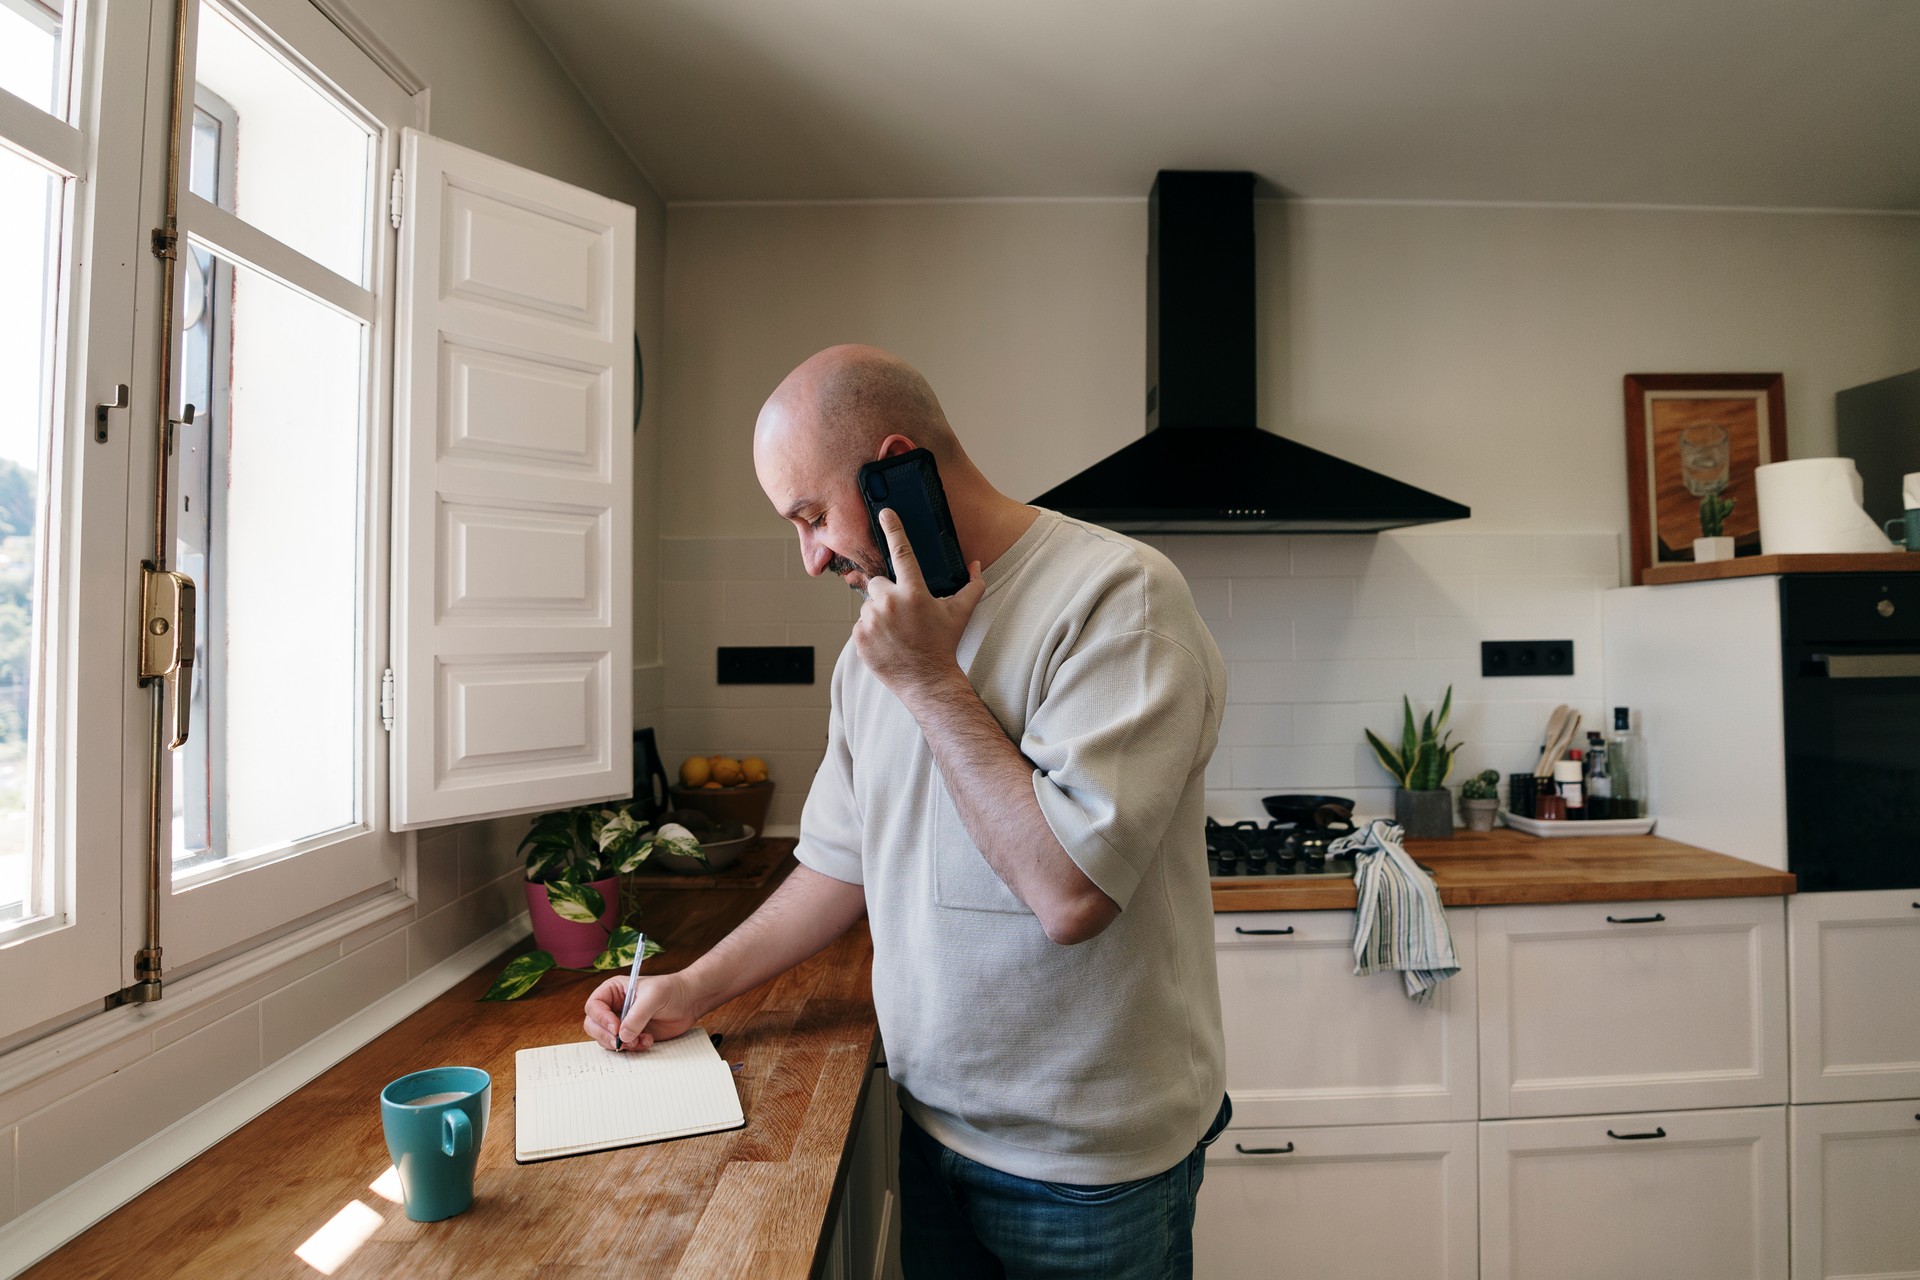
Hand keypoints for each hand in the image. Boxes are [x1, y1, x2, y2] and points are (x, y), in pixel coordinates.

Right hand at [582, 971, 699, 1051]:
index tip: (616, 1027)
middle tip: (621, 1041)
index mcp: (613, 991)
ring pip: (606, 1039)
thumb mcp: (654, 996)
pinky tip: (648, 1040)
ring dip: (621, 1044)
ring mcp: (621, 1023)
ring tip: (641, 1039)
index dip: (601, 1018)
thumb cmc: (671, 990)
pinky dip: (633, 1048)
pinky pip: (622, 1047)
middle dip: (607, 1036)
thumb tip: (623, 1036)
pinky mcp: (631, 1036)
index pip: (594, 1006)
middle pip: (593, 1025)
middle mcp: (613, 1007)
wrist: (689, 1002)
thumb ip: (637, 1015)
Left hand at [855, 507, 985, 697]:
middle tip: (903, 613)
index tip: (884, 513)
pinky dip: (870, 631)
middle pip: (877, 583)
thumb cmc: (944, 645)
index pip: (901, 552)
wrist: (927, 681)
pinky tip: (887, 642)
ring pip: (868, 605)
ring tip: (896, 631)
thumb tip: (976, 565)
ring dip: (879, 613)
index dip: (893, 528)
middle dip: (888, 593)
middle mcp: (890, 603)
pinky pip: (860, 625)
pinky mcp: (859, 638)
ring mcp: (872, 621)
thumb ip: (972, 585)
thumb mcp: (960, 613)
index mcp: (914, 592)